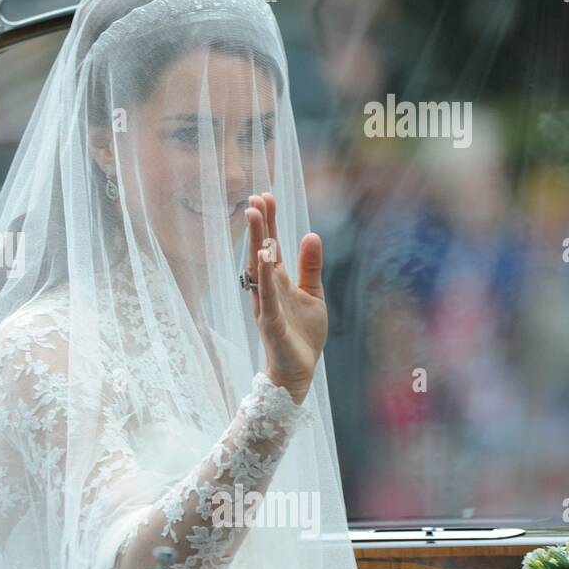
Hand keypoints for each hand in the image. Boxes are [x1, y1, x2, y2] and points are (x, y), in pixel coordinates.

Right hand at [244, 192, 326, 405]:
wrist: (298, 372)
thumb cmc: (302, 335)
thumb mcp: (312, 294)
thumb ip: (310, 266)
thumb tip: (311, 234)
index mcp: (278, 282)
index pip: (271, 246)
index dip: (269, 222)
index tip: (265, 196)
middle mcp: (267, 289)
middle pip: (261, 251)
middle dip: (259, 224)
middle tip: (255, 197)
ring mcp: (267, 305)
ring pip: (259, 269)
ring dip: (257, 242)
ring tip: (255, 217)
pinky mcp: (271, 322)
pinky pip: (268, 296)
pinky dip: (266, 277)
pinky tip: (265, 258)